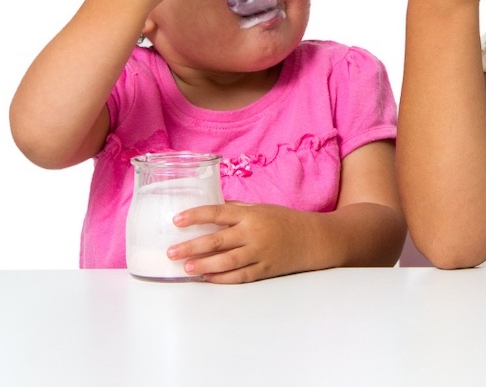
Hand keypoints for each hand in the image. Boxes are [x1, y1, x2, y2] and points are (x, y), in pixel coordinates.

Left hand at [166, 202, 311, 282]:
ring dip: (204, 265)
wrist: (314, 239)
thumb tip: (211, 208)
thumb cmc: (285, 220)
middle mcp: (254, 233)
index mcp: (251, 214)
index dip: (196, 216)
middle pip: (218, 240)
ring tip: (186, 267)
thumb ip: (237, 209)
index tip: (177, 220)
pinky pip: (240, 276)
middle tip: (172, 251)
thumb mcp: (262, 208)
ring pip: (227, 261)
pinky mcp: (265, 270)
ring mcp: (260, 253)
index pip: (218, 212)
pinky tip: (208, 277)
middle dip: (192, 246)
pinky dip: (223, 278)